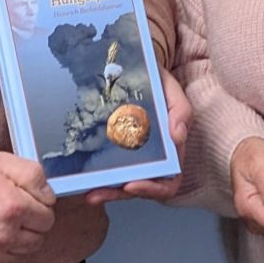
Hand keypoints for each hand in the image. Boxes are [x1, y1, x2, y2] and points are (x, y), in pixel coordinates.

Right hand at [0, 152, 56, 262]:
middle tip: (8, 216)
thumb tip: (50, 197)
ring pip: (20, 257)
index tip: (24, 205)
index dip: (37, 210)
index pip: (47, 218)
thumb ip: (33, 175)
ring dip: (13, 244)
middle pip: (37, 241)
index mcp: (13, 207)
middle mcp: (3, 236)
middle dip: (28, 228)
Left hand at [86, 63, 192, 204]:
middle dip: (118, 194)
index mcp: (171, 151)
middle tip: (95, 195)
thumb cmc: (159, 81)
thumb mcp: (172, 91)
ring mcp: (133, 155)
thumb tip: (178, 136)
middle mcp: (152, 158)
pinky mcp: (115, 148)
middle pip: (139, 188)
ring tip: (87, 193)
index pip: (167, 182)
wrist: (138, 67)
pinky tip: (82, 176)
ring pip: (121, 183)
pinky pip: (108, 167)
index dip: (151, 189)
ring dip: (105, 191)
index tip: (131, 184)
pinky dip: (97, 175)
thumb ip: (181, 111)